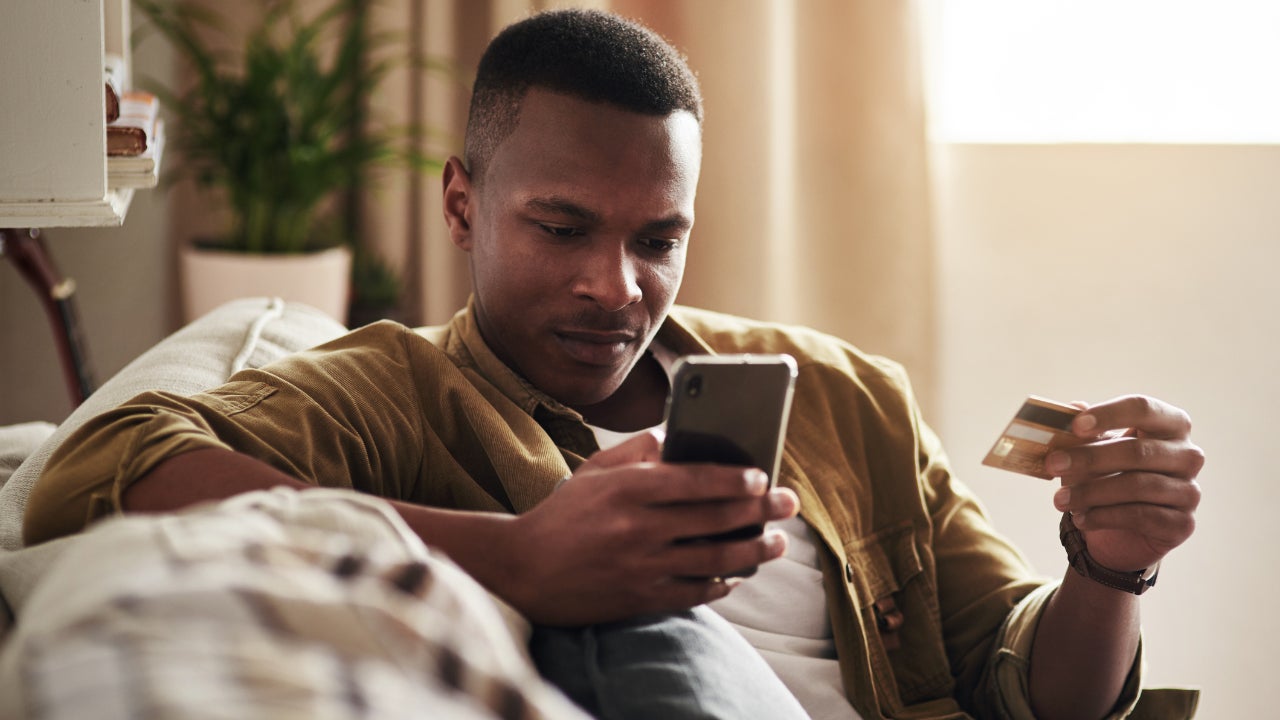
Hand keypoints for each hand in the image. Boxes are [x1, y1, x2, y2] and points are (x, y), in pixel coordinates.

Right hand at [500, 430, 798, 625]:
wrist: (522, 571)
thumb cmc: (563, 515)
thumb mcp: (594, 471)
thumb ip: (638, 451)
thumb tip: (681, 435)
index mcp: (626, 490)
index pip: (692, 480)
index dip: (733, 478)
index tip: (762, 475)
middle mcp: (637, 529)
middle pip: (714, 518)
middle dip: (759, 510)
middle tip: (788, 504)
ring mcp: (641, 567)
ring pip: (713, 558)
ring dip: (753, 550)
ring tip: (776, 542)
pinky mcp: (640, 599)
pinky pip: (695, 593)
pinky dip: (722, 583)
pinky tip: (738, 574)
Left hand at [1048, 395, 1203, 573]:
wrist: (1120, 529)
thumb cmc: (1107, 476)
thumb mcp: (1092, 448)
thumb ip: (1084, 429)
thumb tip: (1072, 407)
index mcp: (1169, 424)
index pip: (1143, 409)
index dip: (1109, 415)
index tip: (1075, 426)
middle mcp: (1188, 455)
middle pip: (1138, 451)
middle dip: (1089, 458)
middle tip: (1053, 464)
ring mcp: (1190, 491)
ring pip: (1138, 486)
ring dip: (1091, 492)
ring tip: (1060, 499)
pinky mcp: (1183, 524)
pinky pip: (1141, 516)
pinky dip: (1104, 516)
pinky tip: (1081, 518)